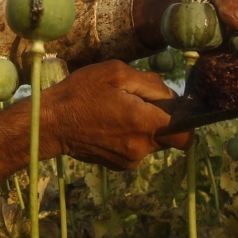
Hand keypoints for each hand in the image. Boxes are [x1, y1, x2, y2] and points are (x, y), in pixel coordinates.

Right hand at [0, 60, 190, 181]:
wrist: (50, 124)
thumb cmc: (81, 93)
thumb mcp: (116, 73)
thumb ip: (151, 83)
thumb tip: (171, 97)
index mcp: (145, 124)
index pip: (187, 135)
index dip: (187, 122)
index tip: (176, 109)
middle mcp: (141, 148)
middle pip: (169, 136)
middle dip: (160, 118)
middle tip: (136, 101)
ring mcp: (129, 160)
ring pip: (151, 141)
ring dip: (143, 126)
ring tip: (117, 110)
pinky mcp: (119, 165)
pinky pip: (136, 148)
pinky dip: (130, 135)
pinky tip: (109, 123)